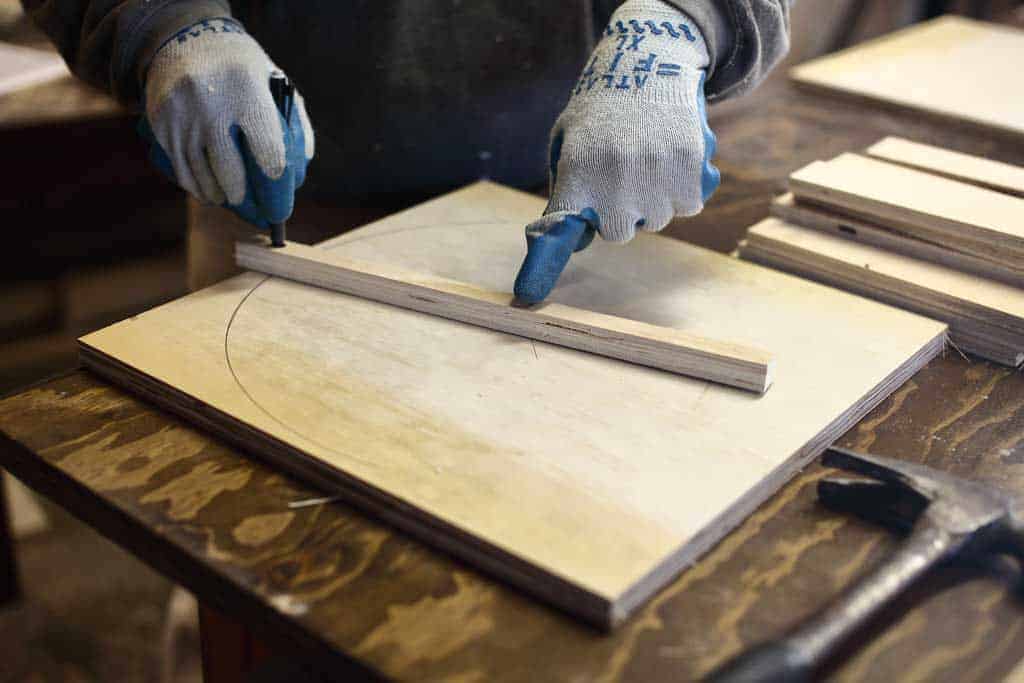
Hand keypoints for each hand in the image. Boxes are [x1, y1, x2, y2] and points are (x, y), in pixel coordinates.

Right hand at [139, 19, 313, 228]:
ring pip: (201, 175)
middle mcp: (211, 104)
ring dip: (217, 195)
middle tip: (248, 203)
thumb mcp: (274, 81)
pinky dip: (194, 186)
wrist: (186, 34)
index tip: (277, 191)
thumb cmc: (242, 66)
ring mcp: (182, 115)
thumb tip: (301, 167)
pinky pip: (179, 168)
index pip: (267, 150)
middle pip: (229, 170)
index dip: (274, 178)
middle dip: (241, 194)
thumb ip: (295, 122)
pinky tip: (206, 191)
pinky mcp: (161, 122)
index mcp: (247, 91)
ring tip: (226, 199)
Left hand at [514, 0, 718, 302]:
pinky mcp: (690, 169)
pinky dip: (683, 188)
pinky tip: (672, 156)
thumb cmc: (601, 109)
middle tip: (622, 174)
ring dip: (653, 198)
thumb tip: (577, 242)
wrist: (650, 59)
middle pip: (619, 232)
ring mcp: (654, 176)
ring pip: (656, 219)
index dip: (542, 265)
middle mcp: (614, 179)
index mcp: (576, 172)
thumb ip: (566, 190)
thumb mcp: (566, 141)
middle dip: (621, 213)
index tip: (527, 295)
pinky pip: (688, 205)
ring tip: (647, 158)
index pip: (560, 228)